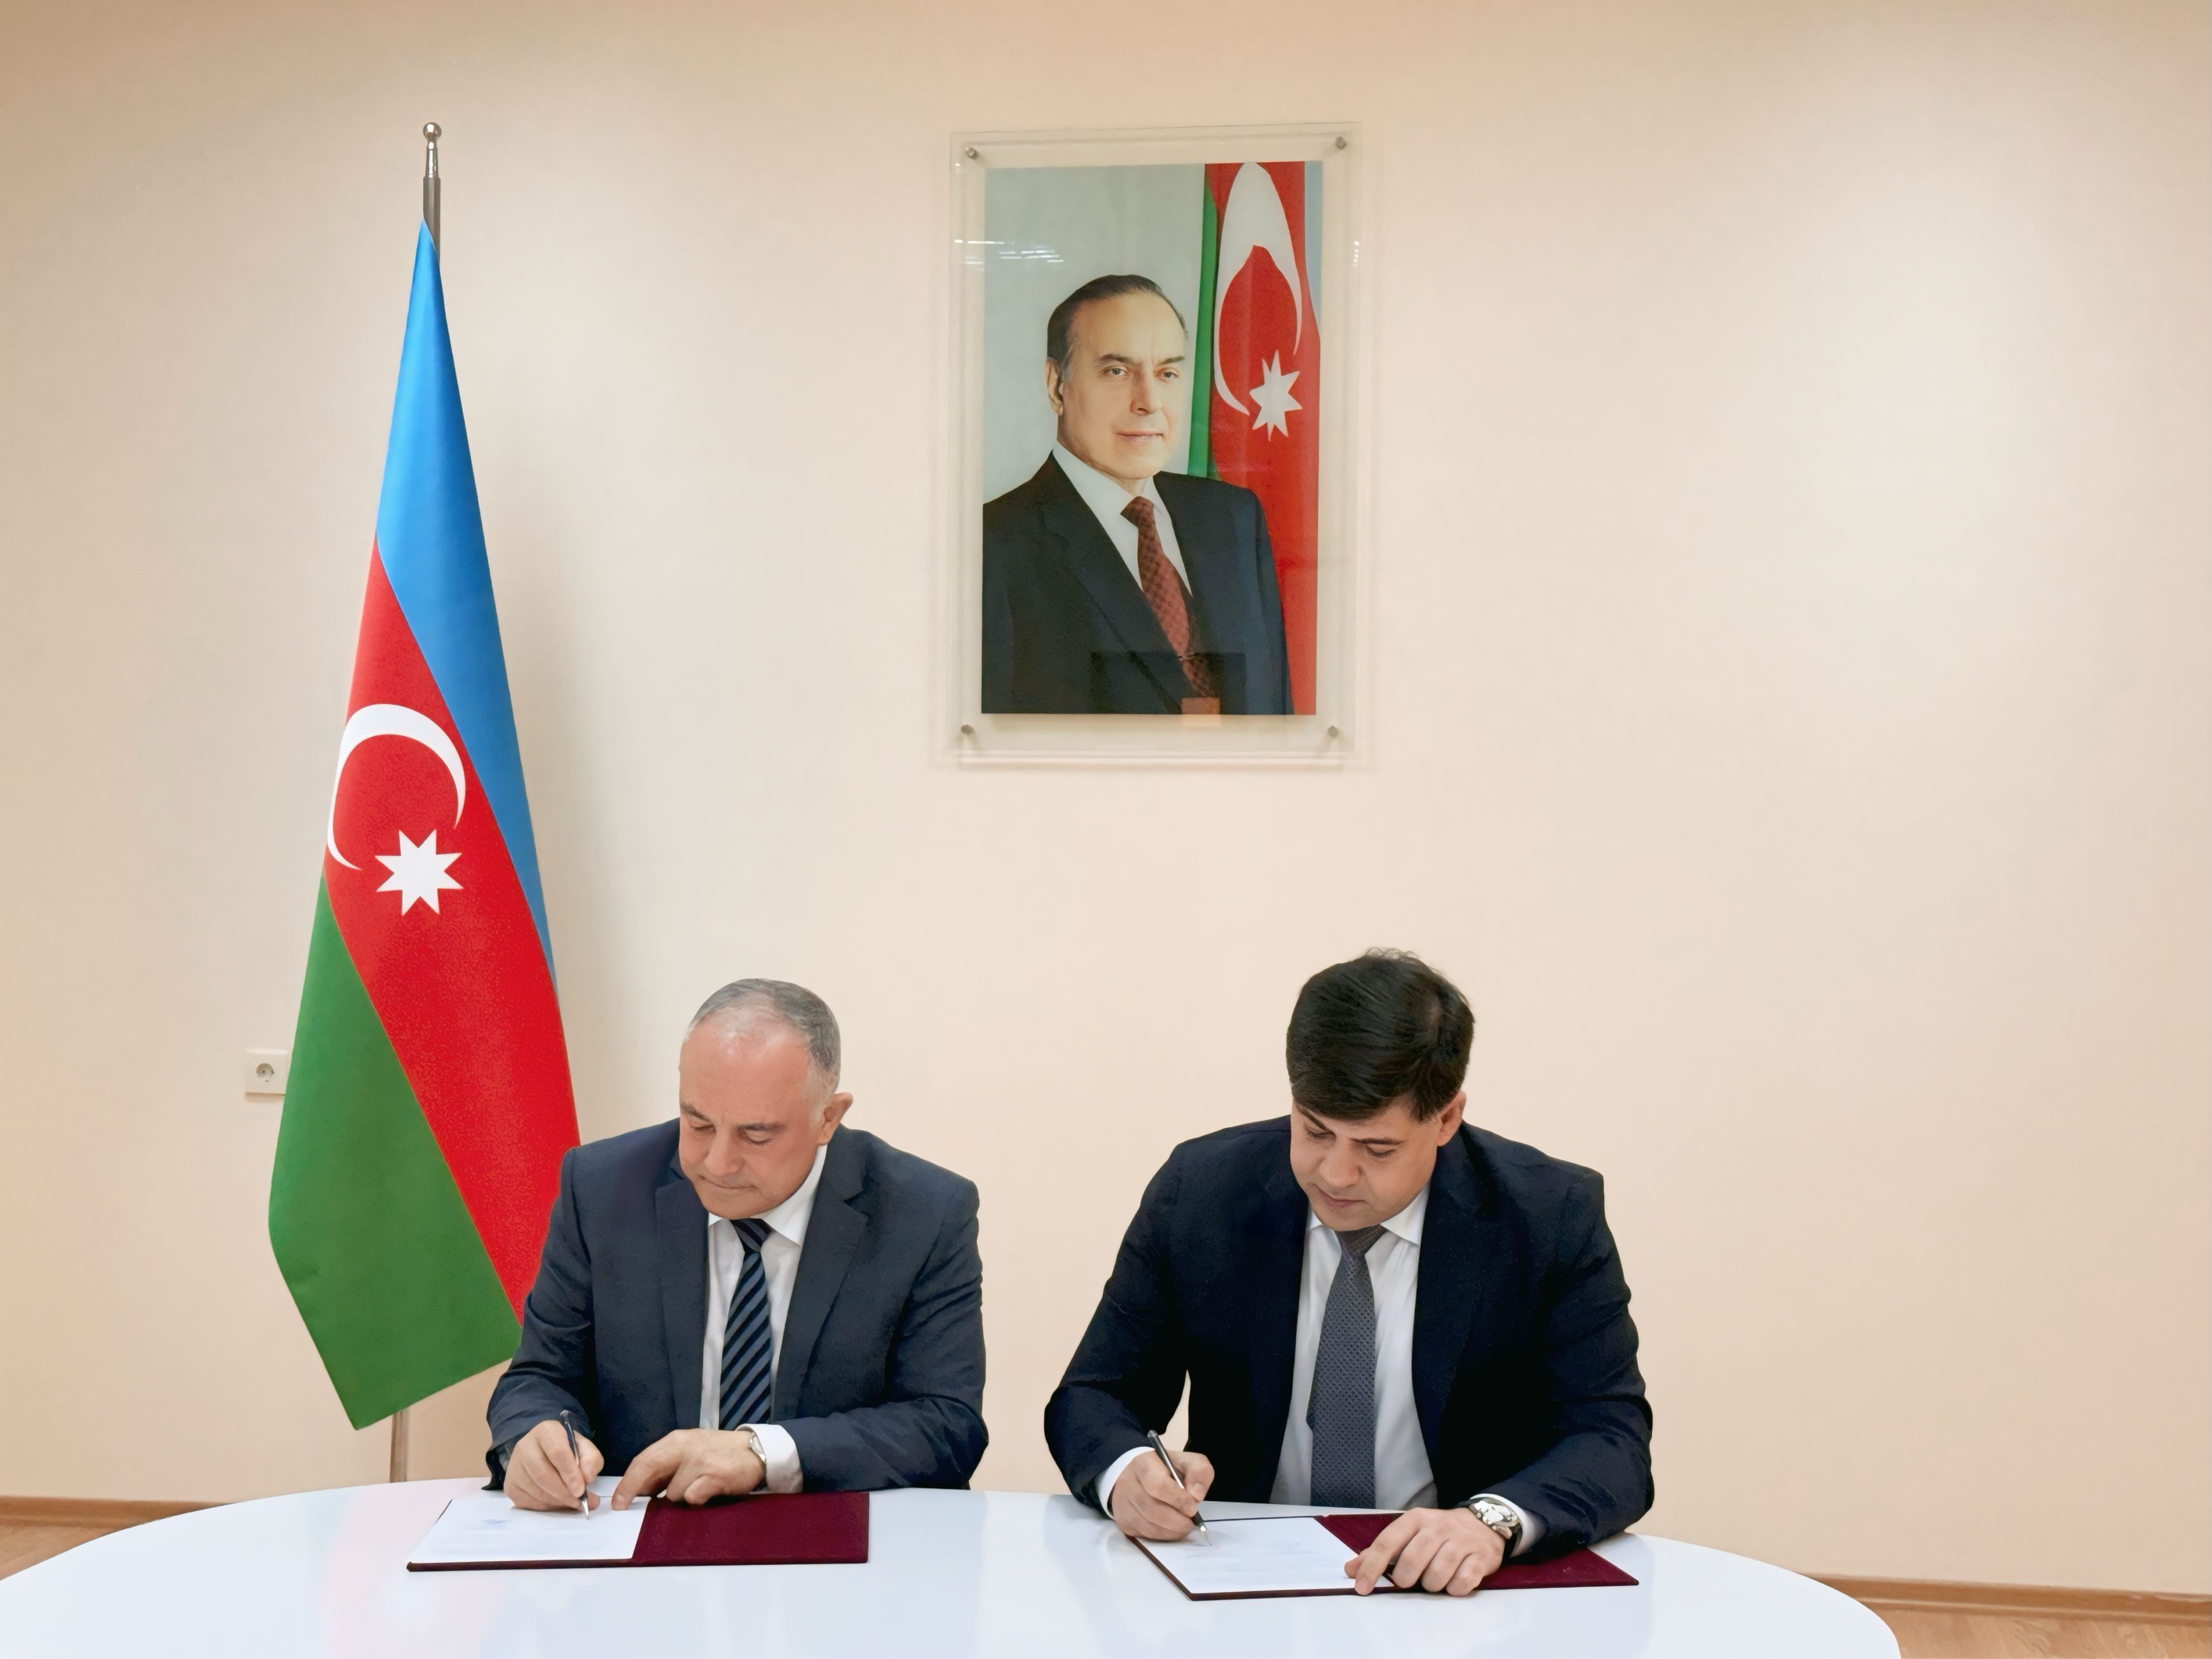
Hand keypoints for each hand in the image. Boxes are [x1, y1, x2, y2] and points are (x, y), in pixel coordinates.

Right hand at [505, 1418, 603, 1512]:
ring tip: (571, 1504)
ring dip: (556, 1502)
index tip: (581, 1491)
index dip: (570, 1474)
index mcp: (546, 1431)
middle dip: (564, 1493)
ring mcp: (514, 1466)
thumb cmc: (567, 1450)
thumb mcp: (585, 1449)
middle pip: (543, 1475)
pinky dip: (544, 1508)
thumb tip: (587, 1479)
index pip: (557, 1452)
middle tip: (579, 1503)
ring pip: (535, 1490)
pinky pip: (527, 1502)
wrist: (544, 1452)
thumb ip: (591, 1460)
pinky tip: (556, 1505)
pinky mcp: (510, 1485)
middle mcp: (525, 1446)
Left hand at [610, 1429, 765, 1509]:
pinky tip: (708, 1492)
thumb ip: (666, 1468)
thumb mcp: (688, 1452)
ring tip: (695, 1488)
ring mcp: (701, 1461)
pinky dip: (697, 1499)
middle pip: (649, 1468)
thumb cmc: (717, 1453)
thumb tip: (638, 1490)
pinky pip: (693, 1497)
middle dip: (633, 1490)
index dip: (627, 1482)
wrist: (755, 1450)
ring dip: (679, 1497)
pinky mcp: (716, 1476)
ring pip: (672, 1492)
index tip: (618, 1502)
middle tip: (625, 1508)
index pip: (643, 1460)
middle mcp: (686, 1447)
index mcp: (676, 1440)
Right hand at [1107, 1449, 1214, 1540]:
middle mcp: (1128, 1484)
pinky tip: (1173, 1529)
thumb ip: (1199, 1471)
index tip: (1193, 1508)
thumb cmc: (1164, 1469)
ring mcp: (1122, 1505)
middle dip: (1178, 1520)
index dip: (1178, 1500)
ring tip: (1185, 1526)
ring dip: (1173, 1530)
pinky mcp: (1124, 1521)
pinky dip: (1164, 1536)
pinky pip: (1145, 1535)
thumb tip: (1197, 1495)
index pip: (1158, 1485)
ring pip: (1149, 1526)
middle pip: (1153, 1509)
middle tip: (1192, 1521)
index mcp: (1144, 1464)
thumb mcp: (1185, 1461)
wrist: (1136, 1475)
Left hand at [1346, 1506, 1505, 1595]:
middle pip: (1411, 1562)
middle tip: (1410, 1580)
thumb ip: (1381, 1551)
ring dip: (1432, 1585)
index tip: (1362, 1588)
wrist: (1484, 1523)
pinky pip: (1461, 1583)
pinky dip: (1454, 1589)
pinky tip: (1454, 1581)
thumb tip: (1351, 1570)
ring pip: (1436, 1576)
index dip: (1372, 1567)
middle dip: (1405, 1579)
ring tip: (1435, 1578)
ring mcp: (1461, 1541)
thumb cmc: (1439, 1533)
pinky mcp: (1480, 1558)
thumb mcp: (1410, 1533)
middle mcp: (1437, 1527)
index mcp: (1415, 1519)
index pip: (1387, 1543)